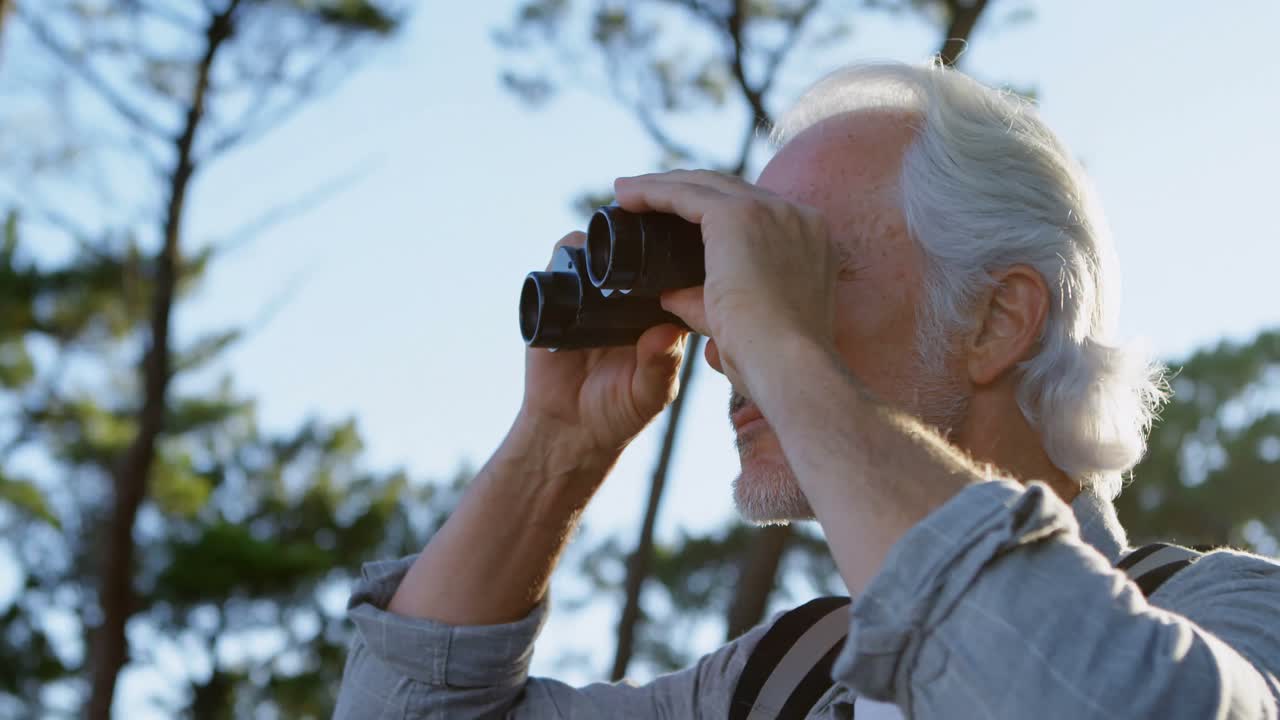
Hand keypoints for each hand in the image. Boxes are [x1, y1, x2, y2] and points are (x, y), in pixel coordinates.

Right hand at [516, 231, 688, 473]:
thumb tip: (666, 332)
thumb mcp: (648, 396)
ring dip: (600, 242)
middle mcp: (630, 296)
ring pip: (598, 246)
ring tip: (601, 257)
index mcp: (663, 313)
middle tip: (636, 245)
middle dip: (637, 238)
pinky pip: (560, 260)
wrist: (568, 427)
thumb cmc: (618, 413)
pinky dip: (565, 255)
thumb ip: (658, 368)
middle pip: (637, 248)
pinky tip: (572, 269)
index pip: (675, 270)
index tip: (675, 245)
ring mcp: (593, 292)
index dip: (677, 256)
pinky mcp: (557, 294)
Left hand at [613, 170, 837, 392]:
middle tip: (644, 196)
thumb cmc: (773, 362)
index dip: (714, 211)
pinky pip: (684, 193)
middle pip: (730, 189)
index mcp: (809, 241)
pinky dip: (652, 192)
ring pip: (704, 184)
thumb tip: (670, 296)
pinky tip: (625, 195)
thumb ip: (708, 304)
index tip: (679, 220)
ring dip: (661, 185)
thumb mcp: (745, 324)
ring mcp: (770, 211)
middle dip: (685, 189)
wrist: (788, 366)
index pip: (756, 212)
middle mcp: (796, 216)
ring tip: (625, 192)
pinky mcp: (739, 216)